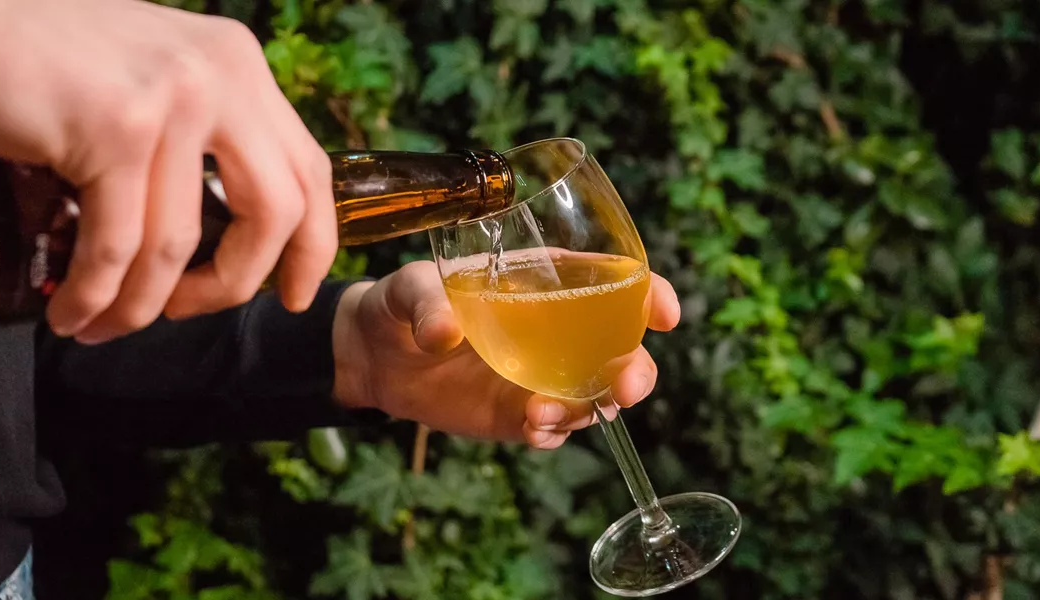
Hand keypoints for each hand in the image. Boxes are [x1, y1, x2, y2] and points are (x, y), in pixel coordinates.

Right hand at [0, 0, 334, 342]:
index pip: (309, 171)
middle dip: (233, 286)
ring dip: (141, 306)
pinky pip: (117, 246)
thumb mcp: (151, 80)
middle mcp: (220, 75)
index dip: (311, 246)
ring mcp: (171, 98)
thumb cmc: (38, 62)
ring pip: (180, 244)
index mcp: (238, 65)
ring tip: (103, 324)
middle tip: (186, 313)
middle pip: (274, 214)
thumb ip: (199, 134)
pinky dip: (94, 294)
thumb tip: (226, 231)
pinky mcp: (113, 127)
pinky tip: (72, 312)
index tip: (293, 295)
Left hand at [332, 261, 680, 448]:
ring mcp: (540, 377)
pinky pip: (553, 430)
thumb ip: (427, 304)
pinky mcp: (517, 415)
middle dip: (635, 369)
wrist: (374, 357)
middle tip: (625, 384)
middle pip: (620, 350)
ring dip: (591, 408)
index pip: (614, 283)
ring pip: (594, 396)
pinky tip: (530, 426)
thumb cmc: (400, 303)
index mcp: (545, 283)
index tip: (665, 313)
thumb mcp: (409, 290)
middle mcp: (556, 332)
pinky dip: (551, 432)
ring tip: (545, 412)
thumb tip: (444, 332)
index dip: (649, 295)